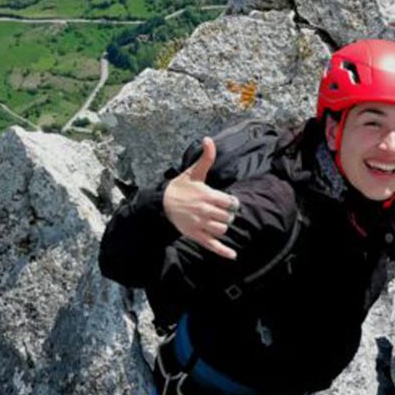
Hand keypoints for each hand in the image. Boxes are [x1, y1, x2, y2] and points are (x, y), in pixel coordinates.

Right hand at [163, 137, 239, 259]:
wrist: (161, 204)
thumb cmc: (179, 187)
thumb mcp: (193, 172)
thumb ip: (206, 157)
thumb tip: (208, 139)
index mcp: (206, 195)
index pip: (230, 202)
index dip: (232, 203)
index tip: (228, 202)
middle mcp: (204, 211)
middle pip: (228, 217)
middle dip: (227, 214)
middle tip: (221, 211)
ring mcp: (200, 224)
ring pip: (222, 229)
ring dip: (223, 226)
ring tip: (217, 221)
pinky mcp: (196, 236)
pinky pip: (212, 245)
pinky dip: (223, 251)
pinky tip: (233, 255)